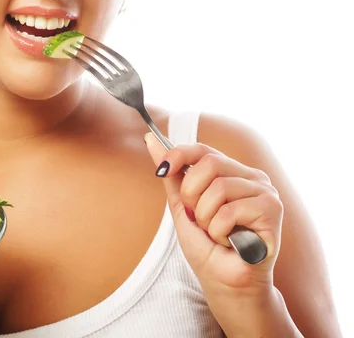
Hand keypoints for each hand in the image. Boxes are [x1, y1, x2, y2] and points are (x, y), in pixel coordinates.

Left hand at [145, 133, 282, 292]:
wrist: (225, 284)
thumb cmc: (207, 247)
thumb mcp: (182, 206)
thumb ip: (172, 174)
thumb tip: (151, 140)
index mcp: (232, 172)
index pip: (203, 149)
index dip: (179, 154)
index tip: (162, 169)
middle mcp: (252, 177)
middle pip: (210, 163)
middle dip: (192, 195)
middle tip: (198, 218)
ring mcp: (265, 191)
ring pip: (218, 188)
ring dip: (206, 218)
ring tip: (218, 234)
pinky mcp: (272, 211)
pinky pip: (229, 212)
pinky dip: (219, 233)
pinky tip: (231, 243)